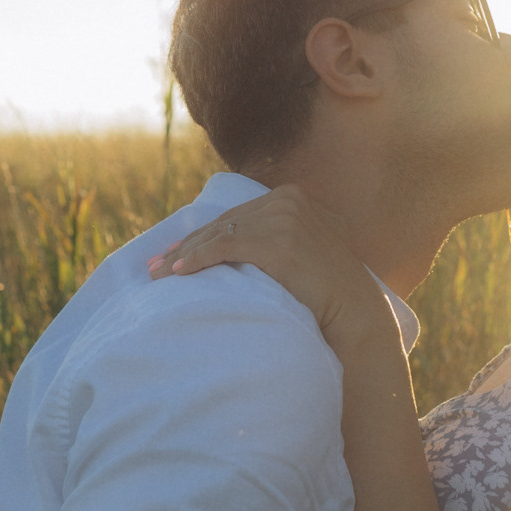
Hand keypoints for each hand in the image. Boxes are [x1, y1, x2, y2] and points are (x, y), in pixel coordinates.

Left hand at [147, 185, 386, 352]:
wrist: (356, 312)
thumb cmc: (327, 292)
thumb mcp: (300, 252)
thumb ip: (272, 241)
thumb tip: (228, 250)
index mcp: (292, 198)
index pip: (235, 218)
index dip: (200, 236)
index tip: (172, 254)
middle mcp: (287, 201)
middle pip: (223, 224)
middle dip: (185, 246)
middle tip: (154, 266)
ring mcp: (283, 218)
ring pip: (220, 234)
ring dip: (185, 255)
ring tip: (160, 274)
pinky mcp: (278, 241)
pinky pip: (226, 247)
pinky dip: (198, 259)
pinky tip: (179, 273)